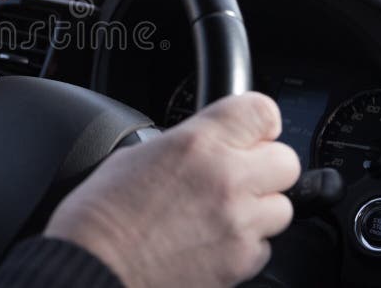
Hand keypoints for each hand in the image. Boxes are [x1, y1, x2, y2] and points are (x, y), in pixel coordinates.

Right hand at [44, 92, 300, 287]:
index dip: (256, 122)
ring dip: (257, 207)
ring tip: (218, 213)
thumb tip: (206, 148)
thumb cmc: (100, 216)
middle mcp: (226, 179)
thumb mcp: (135, 155)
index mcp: (197, 143)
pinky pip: (263, 246)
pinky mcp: (241, 262)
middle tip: (236, 174)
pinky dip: (244, 243)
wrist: (94, 269)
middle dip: (264, 166)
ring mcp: (238, 224)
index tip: (249, 131)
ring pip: (280, 207)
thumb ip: (185, 146)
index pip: (262, 112)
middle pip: (286, 161)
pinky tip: (209, 241)